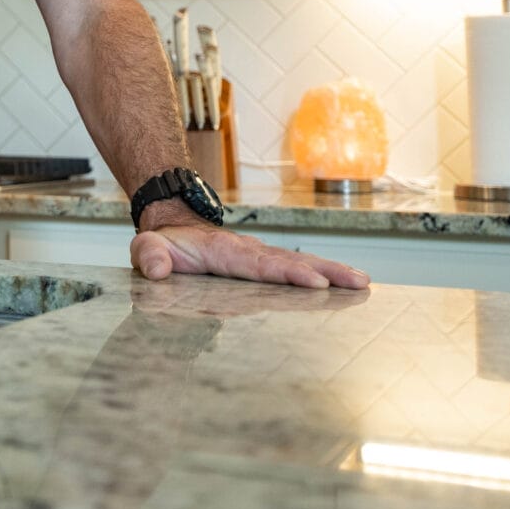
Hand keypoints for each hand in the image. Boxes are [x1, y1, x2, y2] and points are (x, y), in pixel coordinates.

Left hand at [130, 202, 368, 289]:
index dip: (288, 274)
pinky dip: (323, 273)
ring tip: (363, 282)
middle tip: (357, 282)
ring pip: (300, 263)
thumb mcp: (147, 248)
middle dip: (325, 272)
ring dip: (332, 272)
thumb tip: (156, 269)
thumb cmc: (163, 242)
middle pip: (291, 262)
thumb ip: (149, 256)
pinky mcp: (265, 263)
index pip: (260, 265)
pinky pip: (296, 268)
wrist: (173, 224)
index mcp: (225, 252)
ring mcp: (260, 256)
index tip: (315, 282)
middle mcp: (249, 252)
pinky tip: (348, 284)